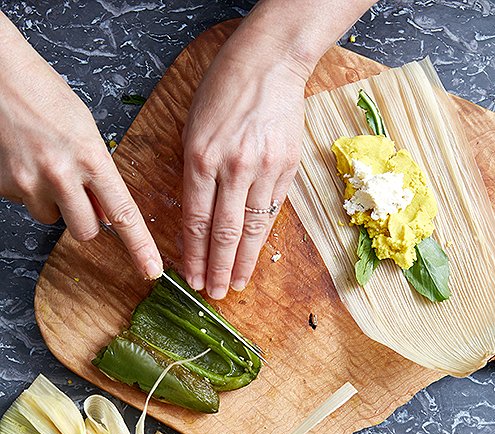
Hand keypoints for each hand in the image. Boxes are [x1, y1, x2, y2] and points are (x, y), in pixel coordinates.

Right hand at [0, 15, 162, 278]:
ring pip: (54, 220)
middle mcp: (60, 173)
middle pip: (86, 231)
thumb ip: (99, 173)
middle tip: (76, 190)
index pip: (123, 213)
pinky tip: (25, 160)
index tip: (152, 270)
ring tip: (45, 165)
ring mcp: (29, 182)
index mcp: (90, 156)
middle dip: (85, 218)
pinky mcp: (5, 186)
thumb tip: (107, 213)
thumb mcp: (85, 130)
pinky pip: (27, 204)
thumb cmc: (43, 94)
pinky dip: (29, 190)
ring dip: (54, 203)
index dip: (140, 246)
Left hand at [182, 38, 306, 298]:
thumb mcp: (194, 128)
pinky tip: (255, 256)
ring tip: (235, 284)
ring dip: (242, 262)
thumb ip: (194, 173)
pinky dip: (262, 237)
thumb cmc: (224, 90)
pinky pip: (272, 211)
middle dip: (217, 268)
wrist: (269, 63)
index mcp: (201, 157)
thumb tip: (196, 217)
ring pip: (251, 228)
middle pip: (223, 232)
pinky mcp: (287, 168)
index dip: (194, 254)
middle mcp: (232, 168)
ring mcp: (263, 169)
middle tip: (214, 294)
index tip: (191, 278)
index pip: (196, 220)